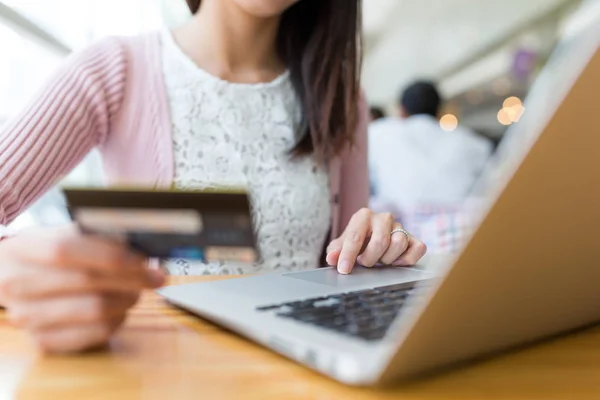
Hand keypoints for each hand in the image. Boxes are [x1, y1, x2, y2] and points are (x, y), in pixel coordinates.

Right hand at [0, 225, 164, 352]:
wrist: (13, 279)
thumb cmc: (48, 254)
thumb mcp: (64, 233)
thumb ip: (98, 234)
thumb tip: (139, 243)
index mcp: (23, 249)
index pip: (65, 250)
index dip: (109, 254)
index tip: (142, 258)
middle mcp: (17, 285)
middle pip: (86, 281)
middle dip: (132, 278)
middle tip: (155, 276)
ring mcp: (28, 317)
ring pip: (95, 310)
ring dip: (127, 298)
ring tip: (136, 290)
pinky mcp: (43, 342)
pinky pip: (95, 334)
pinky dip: (118, 320)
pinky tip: (120, 309)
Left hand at [326, 208, 426, 273]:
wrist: (370, 240)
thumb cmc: (355, 243)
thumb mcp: (341, 246)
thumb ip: (335, 251)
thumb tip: (332, 258)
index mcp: (363, 216)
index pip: (355, 236)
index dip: (348, 255)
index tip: (344, 270)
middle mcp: (383, 218)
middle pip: (380, 241)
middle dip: (370, 258)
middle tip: (365, 263)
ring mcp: (400, 226)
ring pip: (399, 243)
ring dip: (387, 259)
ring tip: (380, 261)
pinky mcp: (414, 238)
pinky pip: (418, 248)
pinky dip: (407, 259)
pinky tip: (396, 262)